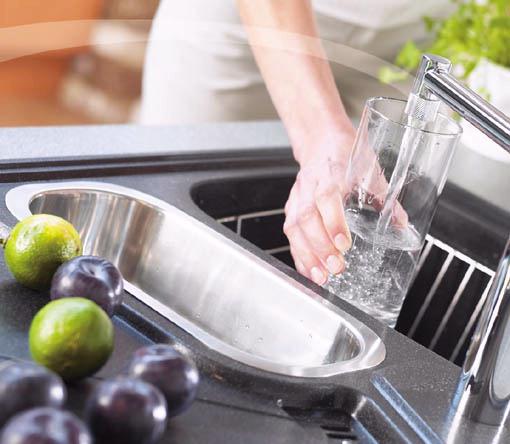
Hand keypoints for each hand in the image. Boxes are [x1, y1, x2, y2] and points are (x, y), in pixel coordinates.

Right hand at [284, 130, 407, 284]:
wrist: (320, 141)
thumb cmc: (344, 153)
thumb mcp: (369, 169)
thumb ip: (385, 198)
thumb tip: (402, 225)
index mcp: (331, 174)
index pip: (326, 199)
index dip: (333, 222)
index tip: (345, 244)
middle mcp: (309, 187)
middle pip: (307, 219)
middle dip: (321, 247)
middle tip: (336, 267)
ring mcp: (297, 198)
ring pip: (294, 229)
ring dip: (307, 255)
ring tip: (321, 277)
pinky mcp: (291, 208)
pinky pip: (290, 234)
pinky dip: (298, 255)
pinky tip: (308, 271)